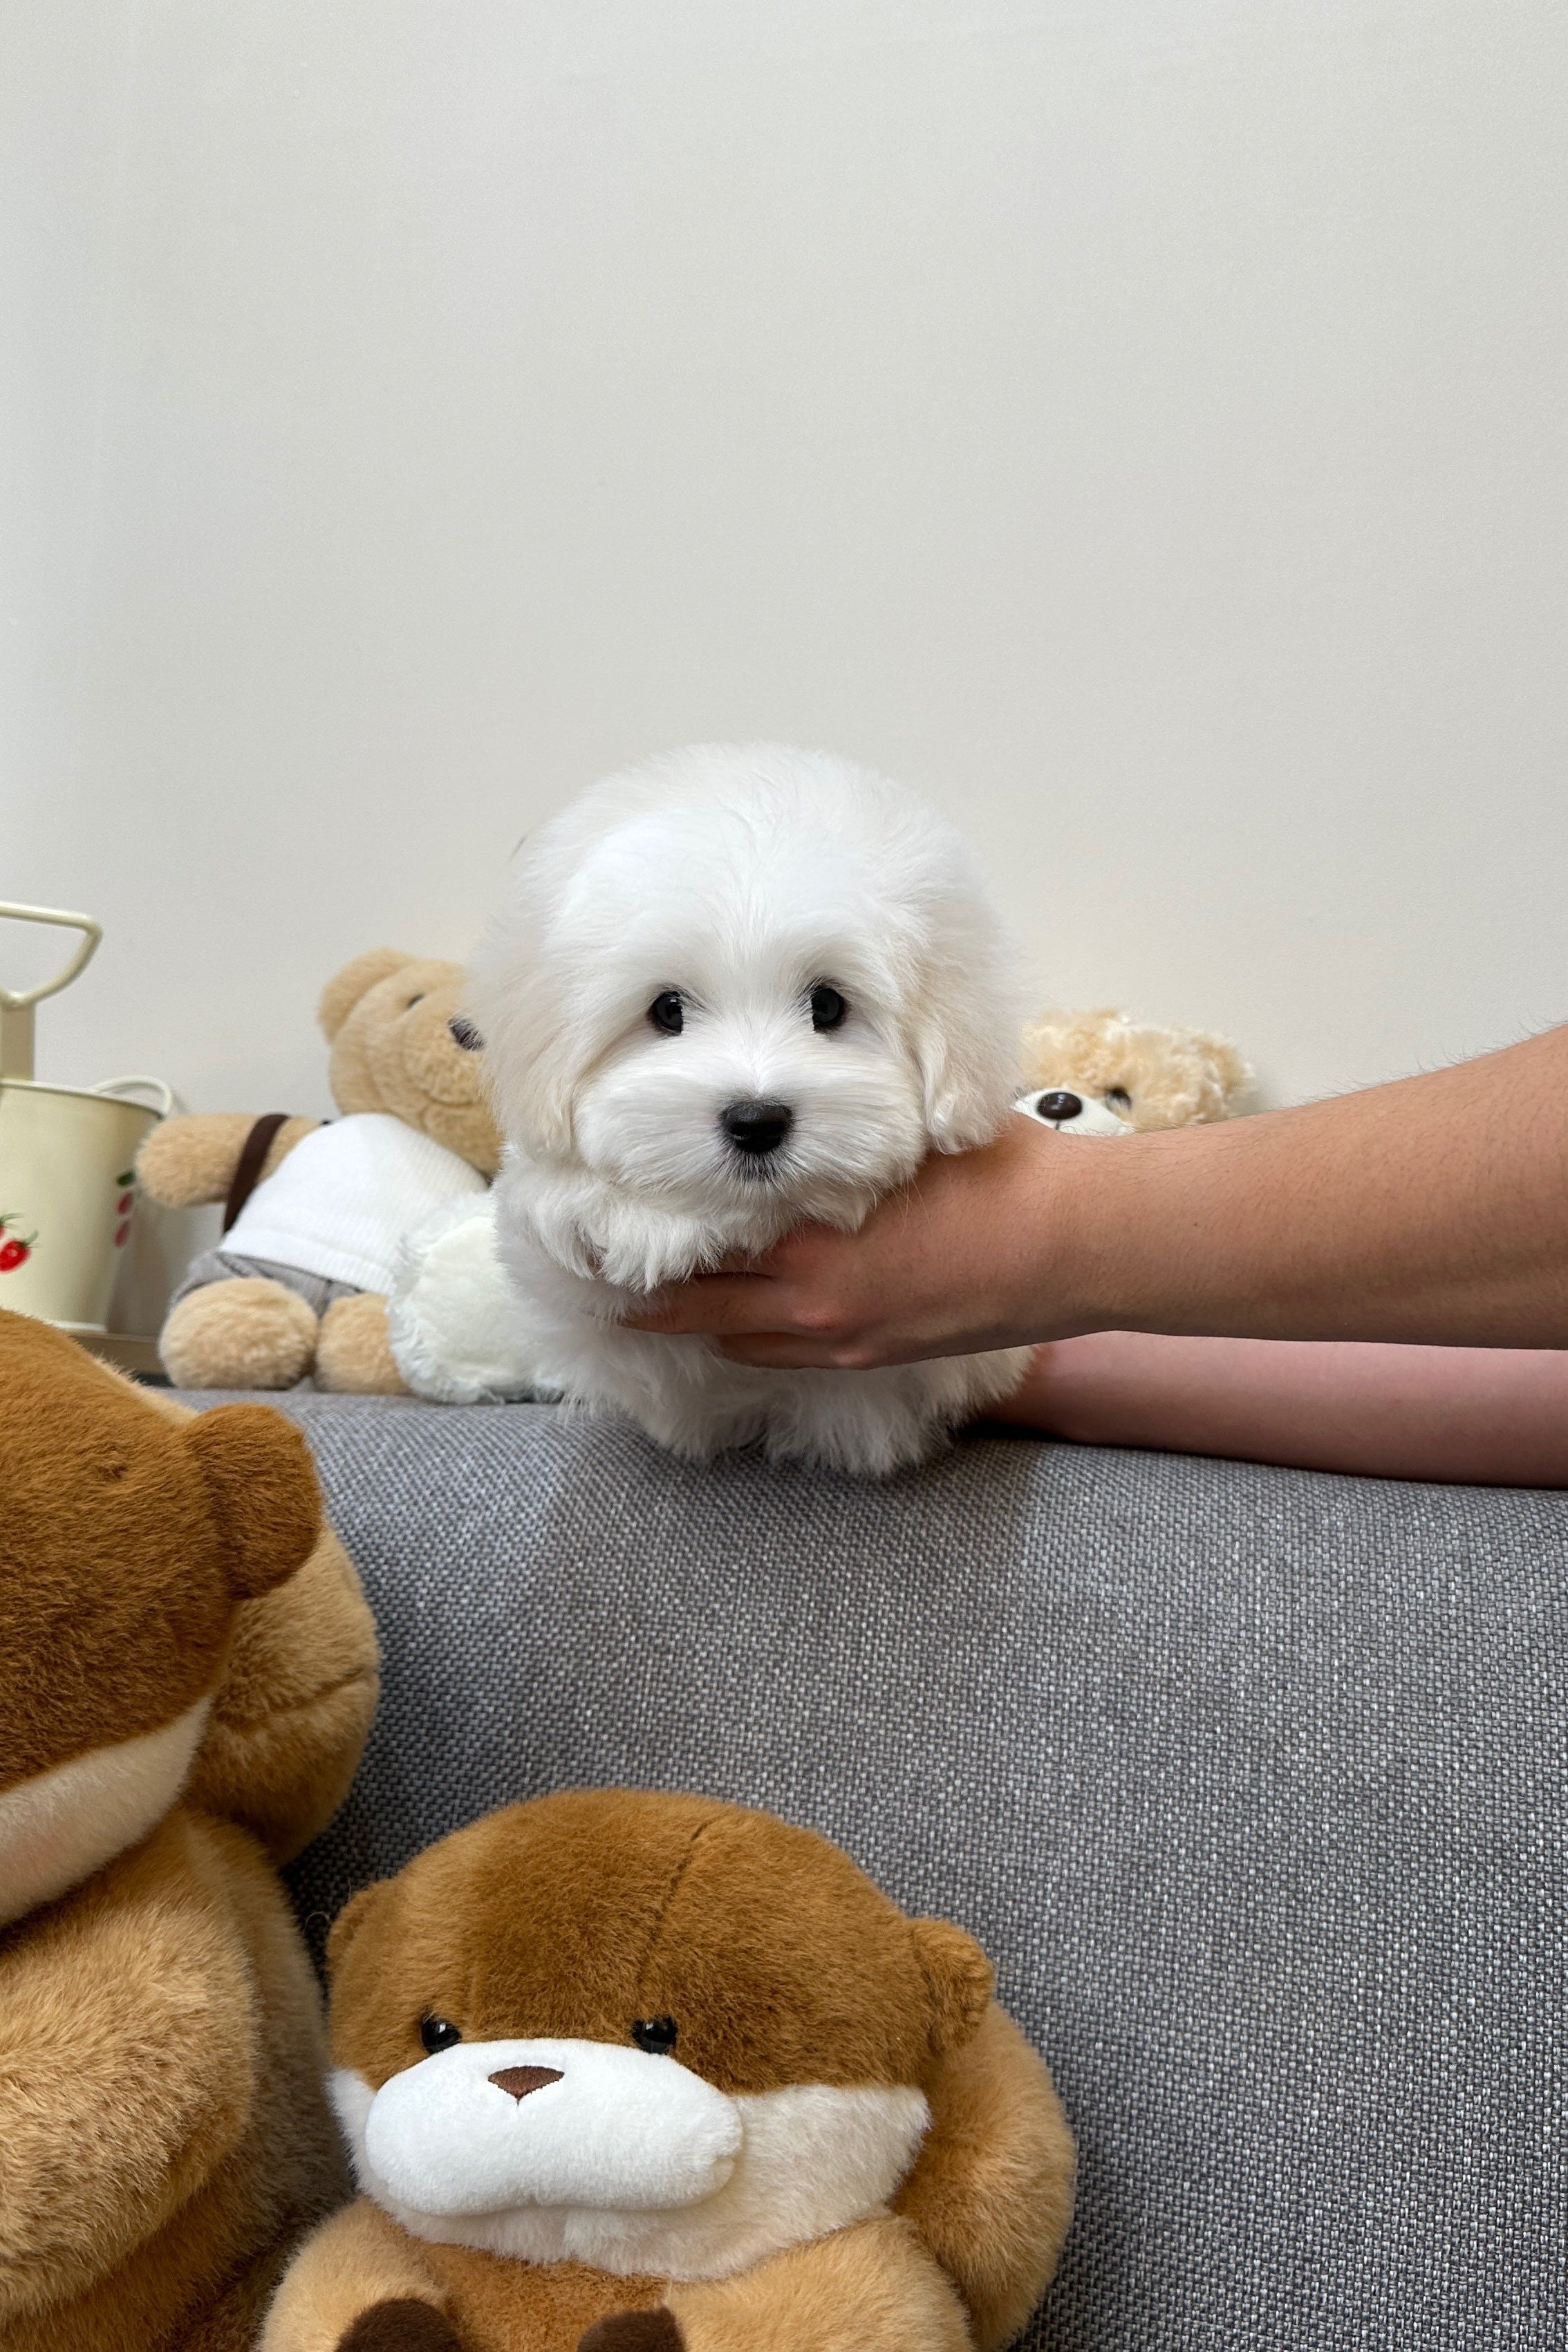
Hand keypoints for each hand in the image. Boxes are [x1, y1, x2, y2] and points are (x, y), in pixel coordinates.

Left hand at [625, 1118, 1092, 1368]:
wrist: (1075, 1246)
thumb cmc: (999, 1175)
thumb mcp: (906, 1134)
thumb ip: (838, 1140)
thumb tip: (792, 1122)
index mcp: (811, 1241)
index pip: (701, 1242)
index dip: (650, 1231)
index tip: (611, 1216)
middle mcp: (814, 1302)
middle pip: (699, 1306)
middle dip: (650, 1294)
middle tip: (604, 1277)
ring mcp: (843, 1338)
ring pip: (738, 1339)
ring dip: (699, 1319)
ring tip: (658, 1300)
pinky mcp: (875, 1356)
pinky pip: (787, 1356)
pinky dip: (752, 1337)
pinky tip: (740, 1318)